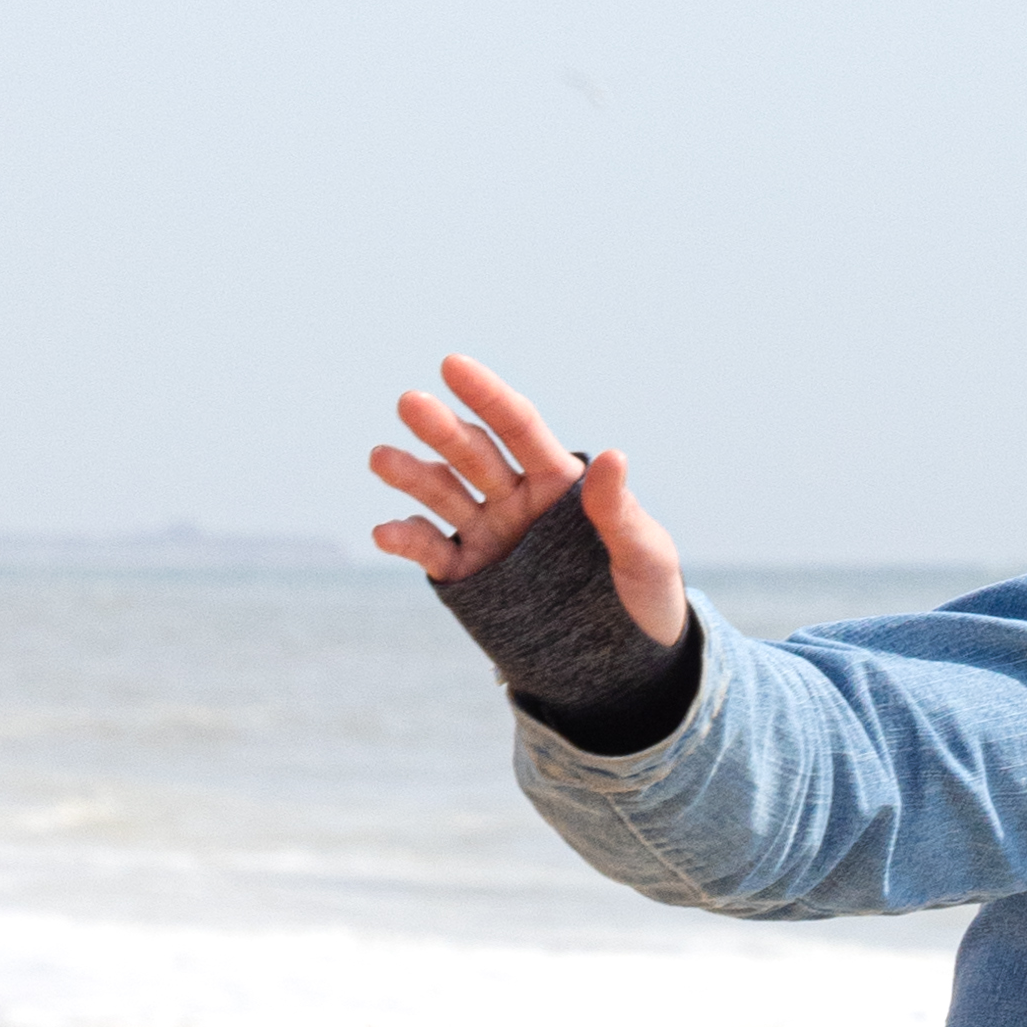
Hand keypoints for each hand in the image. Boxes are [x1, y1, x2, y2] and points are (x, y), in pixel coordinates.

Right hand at [368, 352, 686, 657]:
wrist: (624, 663)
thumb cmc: (646, 597)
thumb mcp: (645, 555)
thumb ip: (621, 512)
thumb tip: (613, 456)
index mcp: (560, 482)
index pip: (519, 428)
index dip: (487, 395)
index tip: (452, 364)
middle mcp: (518, 500)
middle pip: (473, 454)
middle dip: (442, 428)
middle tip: (409, 401)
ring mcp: (489, 534)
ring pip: (443, 493)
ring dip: (411, 474)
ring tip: (381, 457)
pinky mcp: (469, 575)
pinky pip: (431, 551)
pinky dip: (405, 539)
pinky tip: (385, 531)